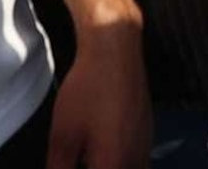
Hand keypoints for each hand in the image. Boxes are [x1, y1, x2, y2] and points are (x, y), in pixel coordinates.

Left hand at [44, 25, 152, 168]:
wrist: (115, 51)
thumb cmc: (88, 89)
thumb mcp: (63, 135)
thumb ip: (59, 168)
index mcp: (114, 166)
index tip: (74, 166)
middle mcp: (136, 161)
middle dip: (99, 168)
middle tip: (81, 162)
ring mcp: (146, 147)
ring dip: (111, 167)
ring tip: (91, 159)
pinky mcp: (148, 134)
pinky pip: (139, 163)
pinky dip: (122, 165)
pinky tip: (106, 156)